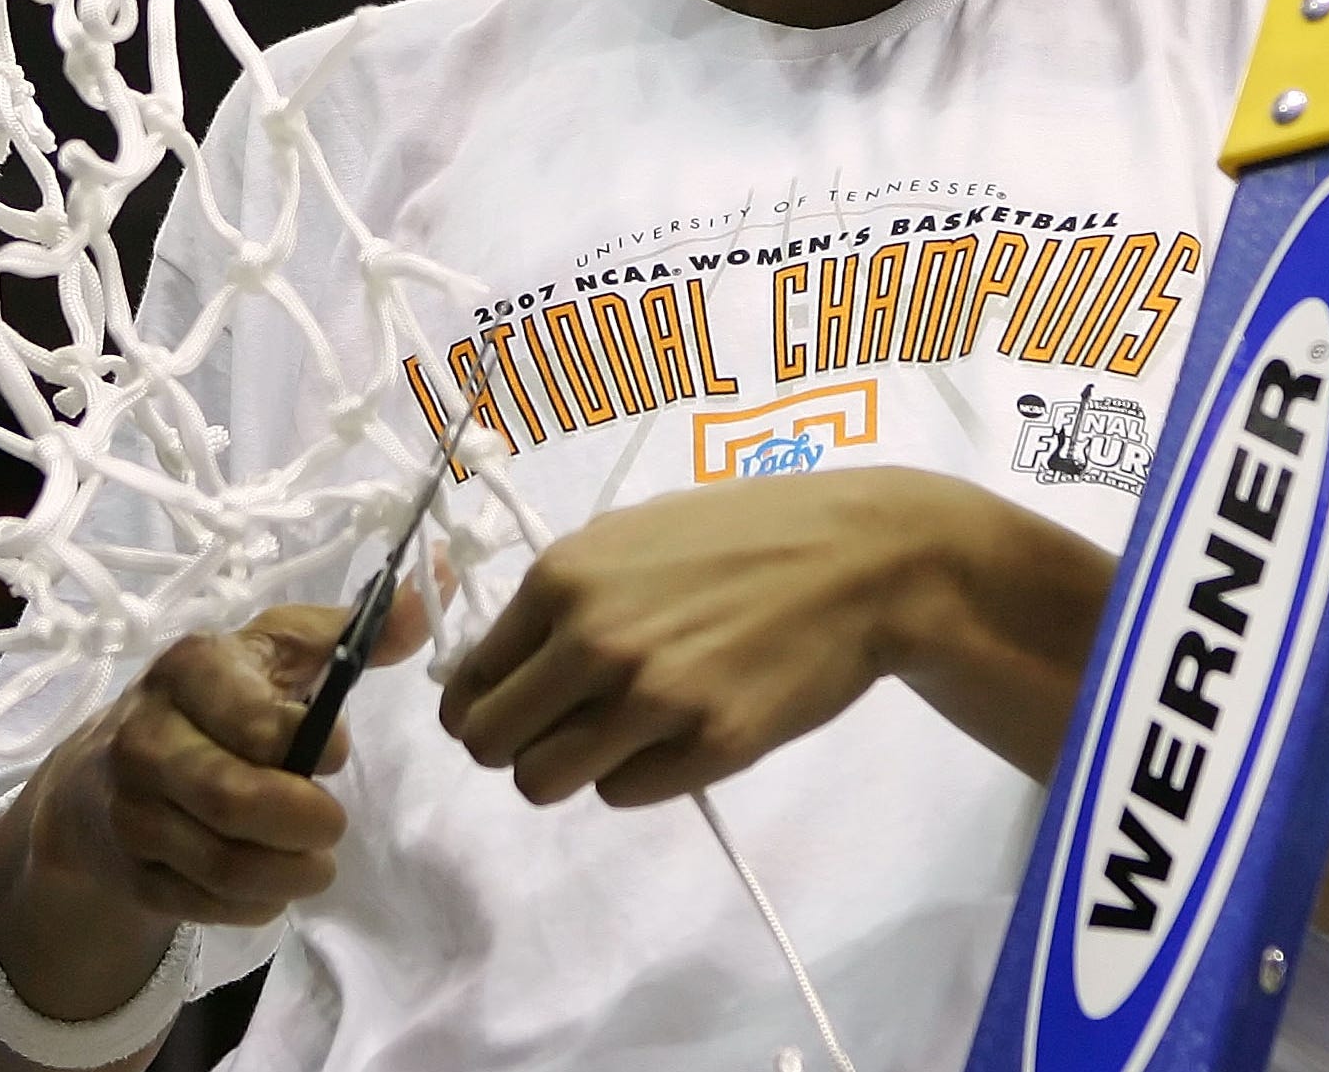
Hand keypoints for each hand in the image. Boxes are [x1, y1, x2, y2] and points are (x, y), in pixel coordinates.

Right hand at [0, 590, 430, 1032]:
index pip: (259, 723)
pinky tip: (270, 885)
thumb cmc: (217, 697)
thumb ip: (358, 630)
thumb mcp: (279, 649)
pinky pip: (200, 903)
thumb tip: (440, 576)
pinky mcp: (129, 870)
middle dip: (304, 823)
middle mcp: (146, 737)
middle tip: (334, 826)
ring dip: (286, 875)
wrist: (101, 771)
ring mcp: (130, 809)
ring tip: (316, 865)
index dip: (315, 747)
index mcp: (189, 669)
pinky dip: (251, 904)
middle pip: (233, 800)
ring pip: (220, 863)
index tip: (339, 754)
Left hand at [437, 466, 965, 808]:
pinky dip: (639, 773)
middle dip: (515, 746)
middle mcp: (593, 641)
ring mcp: (651, 699)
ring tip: (614, 740)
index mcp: (563, 579)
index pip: (469, 683)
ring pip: (544, 782)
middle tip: (557, 733)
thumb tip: (505, 659)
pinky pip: (623, 793)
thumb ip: (564, 594)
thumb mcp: (632, 534)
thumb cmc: (744, 534)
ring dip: (570, 769)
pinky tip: (677, 733)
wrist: (859, 561)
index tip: (512, 710)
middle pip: (491, 744)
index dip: (481, 706)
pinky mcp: (709, 747)